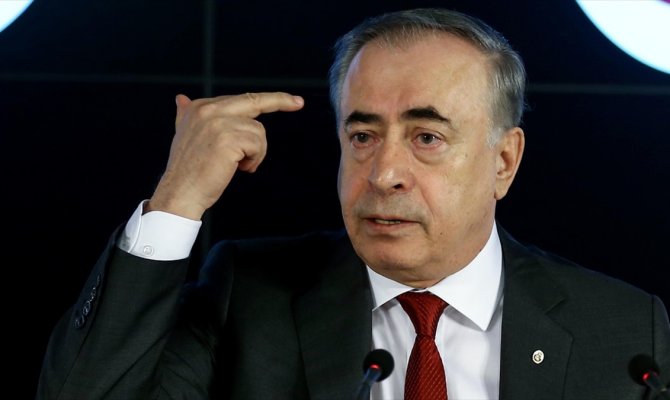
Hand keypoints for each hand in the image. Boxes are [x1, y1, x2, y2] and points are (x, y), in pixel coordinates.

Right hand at [147, 92, 303, 219]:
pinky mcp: (228, 138)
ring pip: (258, 131)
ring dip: (256, 152)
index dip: (267, 99)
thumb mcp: (185, 136)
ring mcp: (218, 123)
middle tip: (299, 103)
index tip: (290, 99)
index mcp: (199, 107)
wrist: (180, 192)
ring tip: (240, 165)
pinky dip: (255, 159)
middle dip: (280, 100)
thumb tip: (181, 99)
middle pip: (254, 101)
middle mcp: (207, 110)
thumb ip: (186, 115)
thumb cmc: (188, 170)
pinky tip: (240, 168)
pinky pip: (258, 144)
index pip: (240, 99)